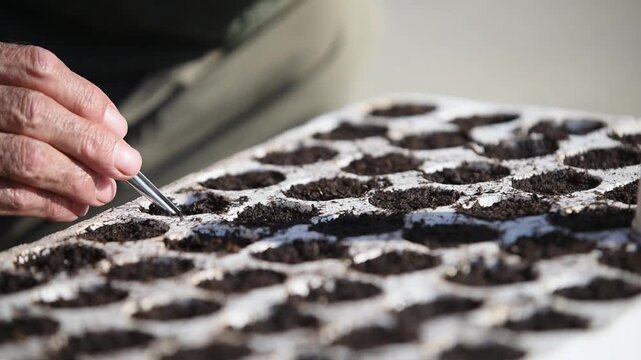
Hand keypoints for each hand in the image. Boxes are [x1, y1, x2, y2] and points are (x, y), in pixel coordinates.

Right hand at [0, 43, 141, 220]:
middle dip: (90, 143)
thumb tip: (116, 135)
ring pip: (26, 157)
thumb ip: (62, 107)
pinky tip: (73, 207)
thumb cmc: (3, 122)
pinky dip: (49, 204)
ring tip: (102, 191)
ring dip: (76, 178)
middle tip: (126, 166)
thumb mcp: (20, 96)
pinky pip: (9, 196)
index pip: (40, 70)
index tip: (119, 129)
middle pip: (35, 113)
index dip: (87, 101)